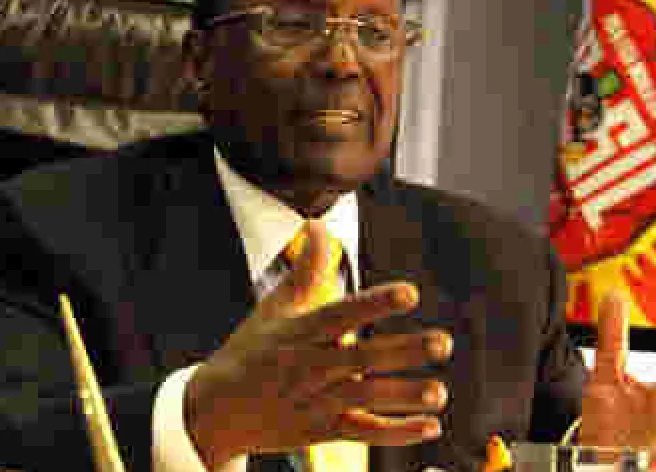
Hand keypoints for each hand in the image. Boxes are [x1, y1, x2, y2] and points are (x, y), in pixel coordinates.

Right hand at [185, 222, 452, 467]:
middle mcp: (309, 366)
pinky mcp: (320, 431)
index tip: (410, 293)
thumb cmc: (250, 351)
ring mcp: (315, 401)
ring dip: (403, 397)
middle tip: (443, 343)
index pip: (341, 313)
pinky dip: (395, 433)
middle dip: (402, 351)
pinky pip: (361, 433)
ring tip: (439, 393)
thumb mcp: (274, 308)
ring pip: (364, 400)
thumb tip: (316, 223)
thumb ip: (306, 268)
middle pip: (361, 359)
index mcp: (301, 332)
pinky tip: (430, 426)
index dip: (375, 303)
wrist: (213, 410)